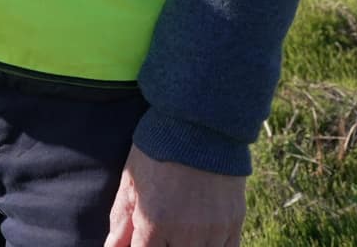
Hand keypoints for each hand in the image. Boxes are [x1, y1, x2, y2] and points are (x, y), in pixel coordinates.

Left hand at [105, 146, 245, 246]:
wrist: (199, 123)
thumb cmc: (157, 149)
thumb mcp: (131, 181)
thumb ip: (122, 220)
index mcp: (155, 222)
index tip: (143, 238)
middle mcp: (186, 232)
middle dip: (163, 244)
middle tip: (161, 230)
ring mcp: (214, 230)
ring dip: (186, 245)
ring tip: (179, 230)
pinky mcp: (234, 223)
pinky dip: (212, 246)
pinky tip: (200, 236)